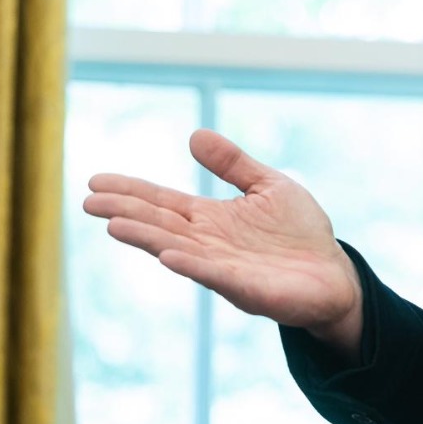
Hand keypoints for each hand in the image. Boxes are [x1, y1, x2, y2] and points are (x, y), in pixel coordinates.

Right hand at [84, 129, 364, 359]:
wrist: (334, 273)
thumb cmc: (299, 233)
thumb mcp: (267, 186)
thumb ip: (233, 165)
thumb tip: (194, 134)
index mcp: (210, 219)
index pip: (161, 202)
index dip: (130, 191)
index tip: (94, 181)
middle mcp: (208, 244)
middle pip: (159, 225)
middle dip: (125, 212)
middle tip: (89, 200)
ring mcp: (224, 268)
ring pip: (177, 250)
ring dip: (147, 239)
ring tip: (114, 225)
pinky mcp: (247, 288)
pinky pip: (215, 275)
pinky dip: (192, 265)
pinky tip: (168, 256)